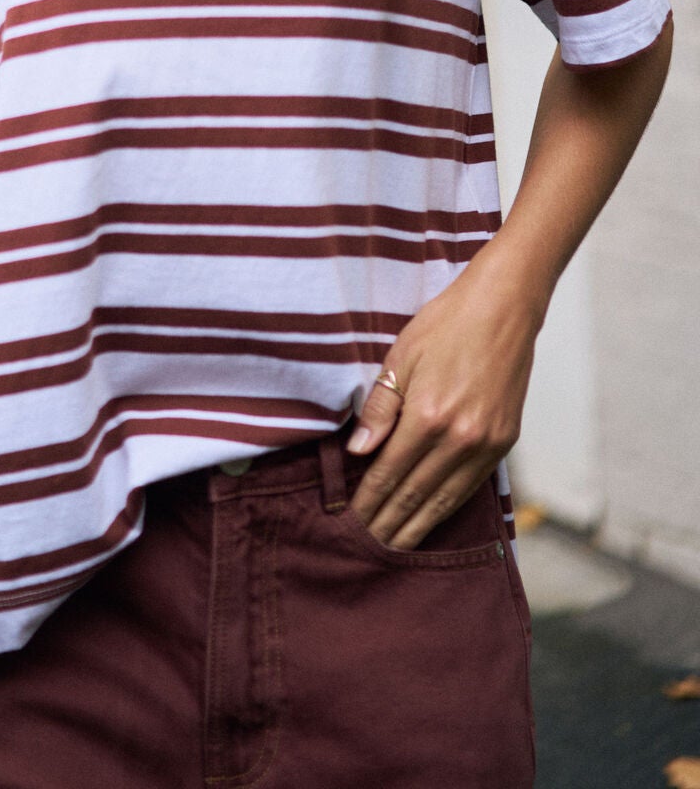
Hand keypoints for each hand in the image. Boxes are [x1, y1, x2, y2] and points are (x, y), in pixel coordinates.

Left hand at [345, 246, 543, 548]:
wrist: (504, 307)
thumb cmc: (446, 324)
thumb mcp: (401, 357)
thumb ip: (380, 409)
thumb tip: (358, 453)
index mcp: (428, 416)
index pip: (389, 473)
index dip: (369, 500)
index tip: (350, 522)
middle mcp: (460, 438)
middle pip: (416, 495)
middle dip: (388, 523)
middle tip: (364, 549)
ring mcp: (486, 444)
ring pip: (446, 500)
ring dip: (418, 527)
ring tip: (394, 547)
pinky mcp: (504, 442)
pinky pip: (470, 487)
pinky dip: (448, 508)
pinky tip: (432, 520)